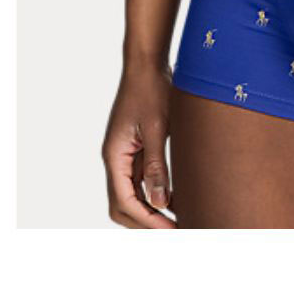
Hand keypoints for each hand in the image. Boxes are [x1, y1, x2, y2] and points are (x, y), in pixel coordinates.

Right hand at [101, 62, 175, 227]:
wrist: (147, 63)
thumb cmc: (152, 90)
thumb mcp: (158, 128)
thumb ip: (157, 165)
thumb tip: (160, 203)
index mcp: (114, 155)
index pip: (125, 201)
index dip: (147, 220)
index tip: (172, 230)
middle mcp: (115, 158)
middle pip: (122, 204)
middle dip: (145, 222)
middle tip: (175, 230)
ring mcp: (124, 154)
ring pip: (131, 194)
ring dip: (150, 209)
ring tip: (178, 219)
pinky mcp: (136, 148)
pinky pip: (141, 179)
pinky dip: (155, 192)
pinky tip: (176, 197)